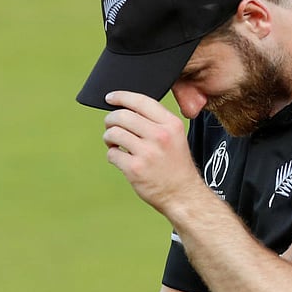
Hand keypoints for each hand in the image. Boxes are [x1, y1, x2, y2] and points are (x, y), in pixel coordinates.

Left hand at [102, 91, 207, 213]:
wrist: (183, 194)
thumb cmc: (176, 165)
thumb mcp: (176, 136)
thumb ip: (157, 121)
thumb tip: (127, 109)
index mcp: (171, 124)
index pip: (141, 101)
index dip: (121, 97)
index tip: (110, 98)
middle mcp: (160, 136)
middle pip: (123, 116)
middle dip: (111, 119)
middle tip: (110, 126)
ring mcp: (147, 153)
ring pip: (114, 133)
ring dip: (108, 137)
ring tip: (114, 143)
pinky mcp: (135, 169)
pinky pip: (112, 154)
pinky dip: (112, 155)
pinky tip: (120, 158)